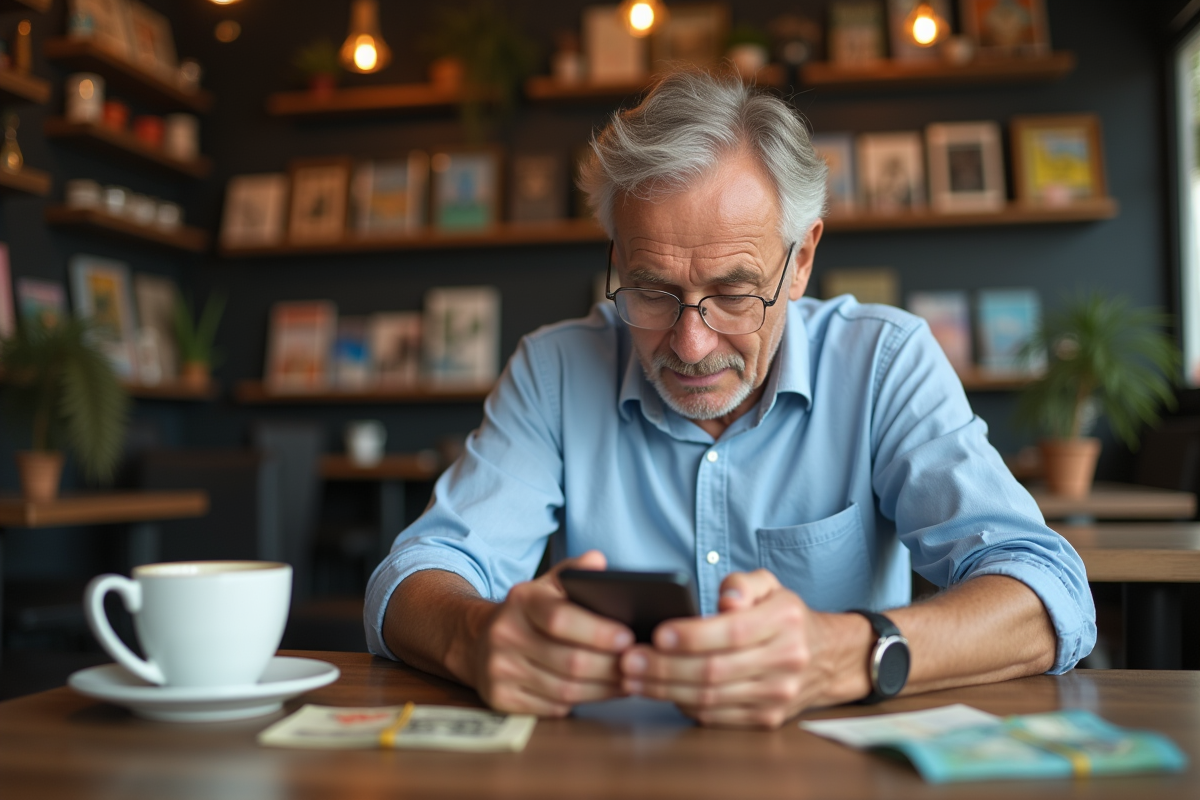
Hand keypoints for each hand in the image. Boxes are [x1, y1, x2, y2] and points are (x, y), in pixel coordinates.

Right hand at [470, 550, 634, 716]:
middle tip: (638, 665)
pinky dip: (584, 703)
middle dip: (611, 666)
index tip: (629, 637)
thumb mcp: (547, 586)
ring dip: (604, 689)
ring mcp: (500, 670)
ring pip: (565, 690)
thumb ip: (574, 573)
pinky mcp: (501, 699)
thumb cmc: (529, 614)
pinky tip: (605, 693)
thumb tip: (598, 562)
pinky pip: (553, 708)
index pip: (560, 618)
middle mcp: (505, 634)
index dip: (598, 632)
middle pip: (569, 661)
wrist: (479, 642)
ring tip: (630, 680)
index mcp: (521, 600)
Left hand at [619, 570, 869, 728]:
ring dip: (665, 691)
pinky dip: (685, 706)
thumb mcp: (770, 585)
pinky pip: (717, 717)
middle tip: (629, 661)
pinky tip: (661, 692)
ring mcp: (777, 695)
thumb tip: (727, 598)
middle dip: (665, 667)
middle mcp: (786, 661)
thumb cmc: (785, 616)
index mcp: (785, 621)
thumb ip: (743, 582)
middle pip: (715, 670)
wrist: (826, 658)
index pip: (732, 632)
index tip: (657, 633)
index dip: (692, 636)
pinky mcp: (767, 719)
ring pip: (711, 698)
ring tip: (633, 678)